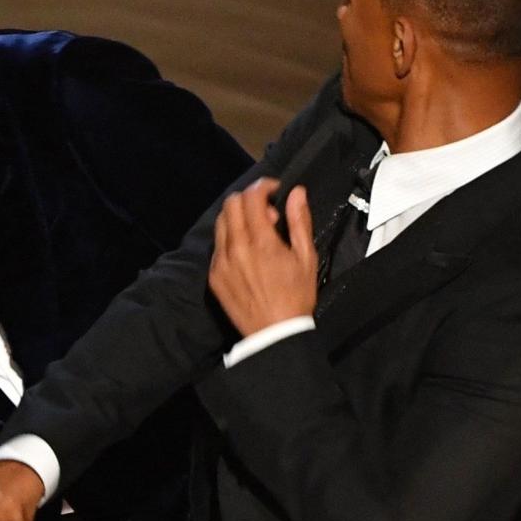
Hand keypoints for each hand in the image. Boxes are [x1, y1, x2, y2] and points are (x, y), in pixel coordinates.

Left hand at [209, 178, 316, 335]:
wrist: (274, 334)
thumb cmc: (296, 296)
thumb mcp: (306, 258)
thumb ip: (299, 221)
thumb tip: (296, 193)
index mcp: (261, 242)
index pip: (251, 197)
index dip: (263, 187)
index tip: (275, 191)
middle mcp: (236, 248)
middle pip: (231, 204)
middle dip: (249, 199)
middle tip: (268, 215)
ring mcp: (221, 262)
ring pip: (221, 222)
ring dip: (238, 217)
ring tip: (257, 232)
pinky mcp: (214, 276)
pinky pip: (217, 245)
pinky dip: (230, 238)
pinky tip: (246, 252)